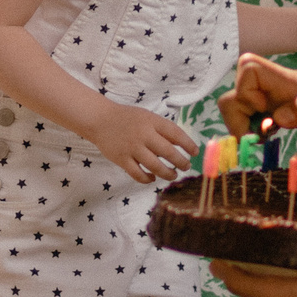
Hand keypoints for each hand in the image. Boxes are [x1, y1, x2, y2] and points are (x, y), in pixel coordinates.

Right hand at [82, 101, 198, 185]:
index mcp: (152, 122)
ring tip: (173, 174)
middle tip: (186, 166)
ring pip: (155, 166)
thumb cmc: (128, 119)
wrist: (100, 119)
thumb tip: (182, 146)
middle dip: (181, 162)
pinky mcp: (122, 159)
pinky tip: (152, 178)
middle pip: (169, 152)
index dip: (189, 144)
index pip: (176, 134)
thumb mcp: (147, 117)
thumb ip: (162, 129)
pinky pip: (138, 174)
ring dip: (168, 173)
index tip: (195, 152)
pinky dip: (148, 179)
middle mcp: (144, 135)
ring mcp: (132, 148)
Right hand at [219, 53, 296, 135]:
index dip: (246, 97)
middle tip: (259, 140)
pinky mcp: (286, 110)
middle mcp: (280, 88)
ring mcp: (281, 99)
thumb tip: (279, 117)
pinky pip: (256, 115)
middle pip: (236, 92)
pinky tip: (271, 138)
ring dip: (244, 126)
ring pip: (242, 104)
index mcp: (290, 82)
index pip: (248, 72)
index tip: (266, 122)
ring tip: (264, 142)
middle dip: (237, 118)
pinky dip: (255, 129)